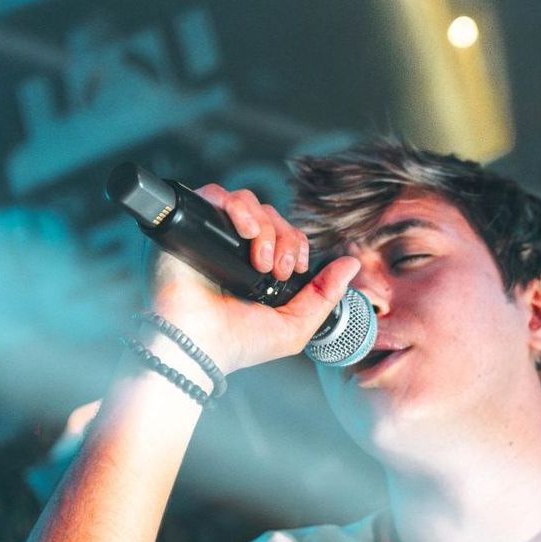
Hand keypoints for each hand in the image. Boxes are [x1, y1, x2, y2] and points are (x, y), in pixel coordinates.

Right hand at [145, 183, 362, 378]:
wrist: (197, 347)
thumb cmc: (238, 344)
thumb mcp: (295, 326)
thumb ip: (325, 295)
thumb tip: (351, 264)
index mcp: (254, 268)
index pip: (283, 233)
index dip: (297, 242)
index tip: (298, 268)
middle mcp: (232, 249)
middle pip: (268, 214)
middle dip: (284, 237)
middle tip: (279, 269)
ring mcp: (210, 235)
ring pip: (247, 202)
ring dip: (265, 226)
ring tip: (261, 258)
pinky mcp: (189, 225)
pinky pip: (215, 194)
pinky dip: (237, 207)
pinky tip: (247, 232)